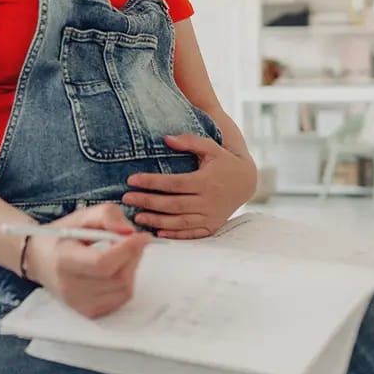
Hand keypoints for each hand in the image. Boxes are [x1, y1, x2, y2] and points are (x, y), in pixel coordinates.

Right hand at [23, 203, 151, 318]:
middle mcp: (70, 286)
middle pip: (118, 277)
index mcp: (64, 260)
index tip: (141, 236)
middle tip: (133, 242)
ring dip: (131, 269)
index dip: (127, 250)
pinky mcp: (88, 311)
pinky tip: (116, 270)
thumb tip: (130, 231)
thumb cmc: (60, 237)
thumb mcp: (81, 217)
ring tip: (122, 255)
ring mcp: (79, 303)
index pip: (103, 263)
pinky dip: (126, 282)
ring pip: (124, 289)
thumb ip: (107, 215)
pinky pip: (121, 299)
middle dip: (133, 257)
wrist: (39, 260)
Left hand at [121, 134, 255, 239]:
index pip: (173, 183)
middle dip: (148, 202)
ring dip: (157, 221)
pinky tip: (158, 232)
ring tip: (137, 217)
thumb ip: (190, 142)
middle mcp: (208, 201)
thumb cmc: (224, 162)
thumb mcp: (211, 147)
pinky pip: (192, 233)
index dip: (151, 182)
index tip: (131, 180)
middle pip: (173, 204)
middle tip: (126, 199)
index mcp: (206, 181)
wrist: (247, 182)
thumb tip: (166, 139)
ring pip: (180, 221)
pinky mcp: (212, 226)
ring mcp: (210, 216)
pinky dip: (175, 234)